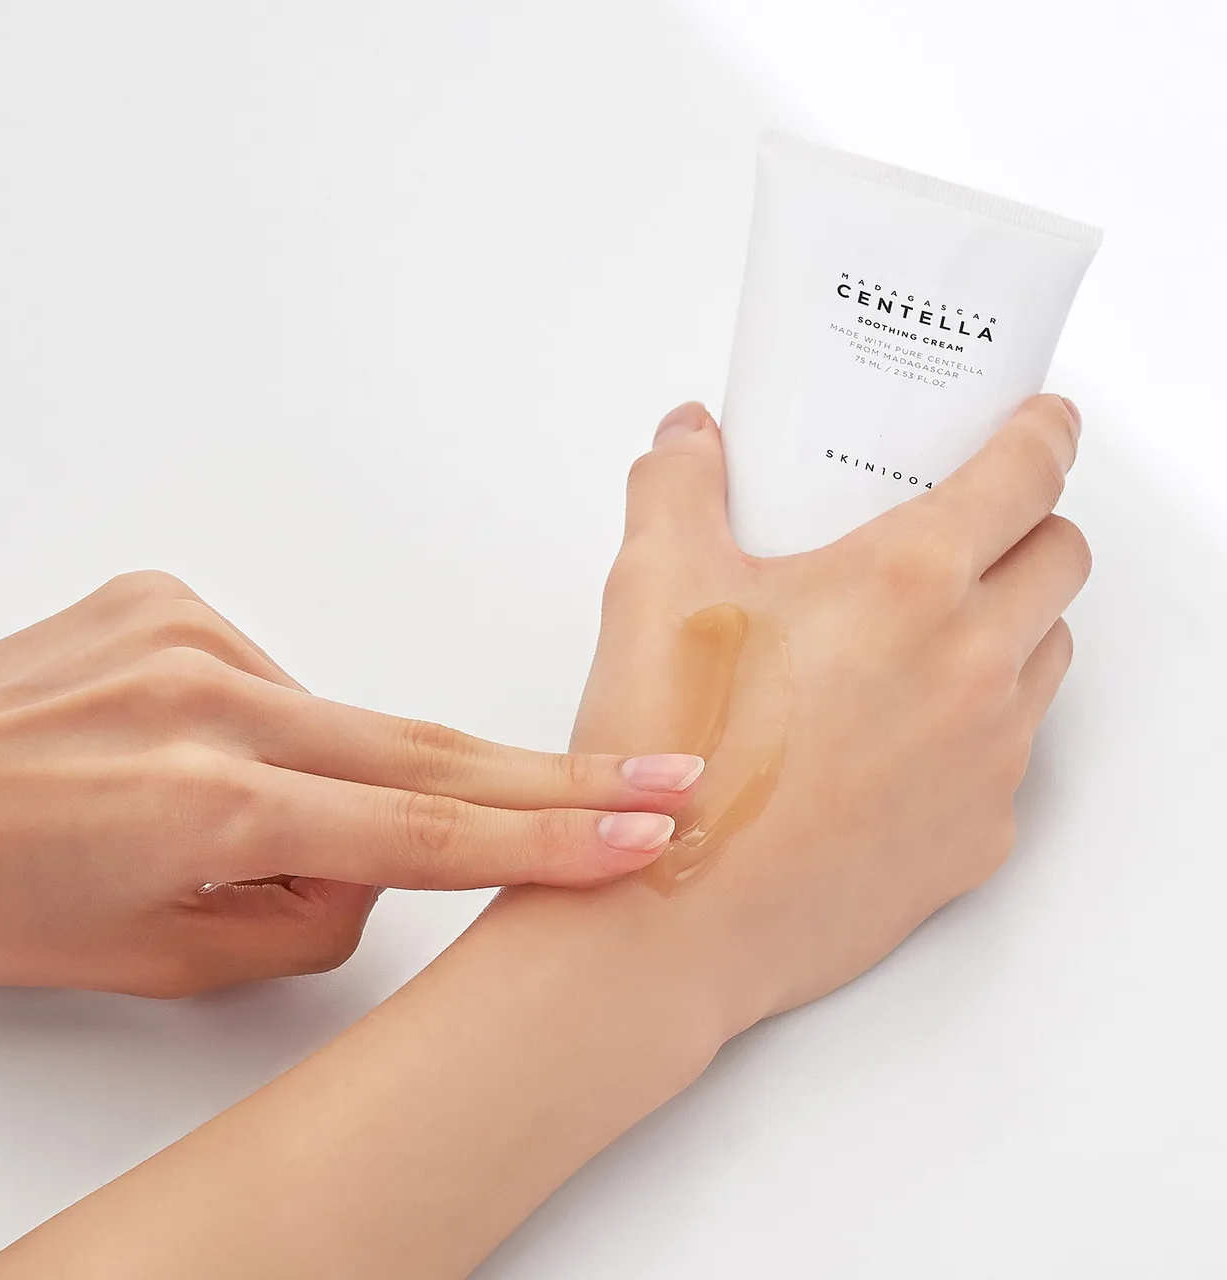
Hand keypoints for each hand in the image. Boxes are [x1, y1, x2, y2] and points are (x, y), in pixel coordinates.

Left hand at [0, 572, 702, 995]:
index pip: (425, 828)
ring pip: (340, 719)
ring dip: (337, 774)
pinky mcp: (169, 596)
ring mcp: (190, 631)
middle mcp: (210, 698)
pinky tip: (189, 753)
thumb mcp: (157, 957)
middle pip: (428, 747)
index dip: (545, 839)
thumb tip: (383, 854)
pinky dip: (265, 727)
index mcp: (207, 803)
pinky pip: (273, 677)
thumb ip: (306, 911)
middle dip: (553, 775)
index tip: (635, 835)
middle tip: (656, 775)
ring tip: (218, 819)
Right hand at [570, 395, 1090, 1036]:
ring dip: (1007, 626)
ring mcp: (987, 758)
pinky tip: (886, 740)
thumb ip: (675, 483)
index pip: (1028, 473)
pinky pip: (1008, 754)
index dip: (1043, 430)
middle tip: (959, 533)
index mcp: (907, 584)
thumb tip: (691, 438)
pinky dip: (973, 725)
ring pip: (1045, 657)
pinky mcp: (976, 835)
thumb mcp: (650, 584)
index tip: (1042, 420)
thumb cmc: (670, 755)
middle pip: (1061, 560)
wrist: (672, 921)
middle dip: (1029, 526)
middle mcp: (973, 666)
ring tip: (916, 639)